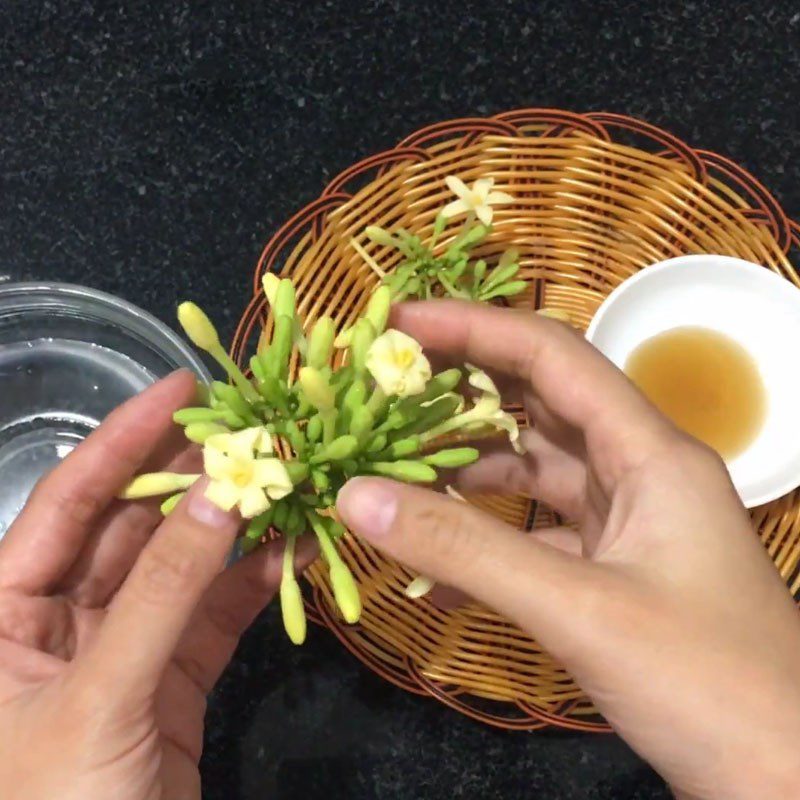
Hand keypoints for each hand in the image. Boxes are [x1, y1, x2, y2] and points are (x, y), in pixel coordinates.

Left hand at [0, 371, 313, 799]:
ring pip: (182, 567)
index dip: (125, 439)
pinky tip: (294, 551)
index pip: (68, 501)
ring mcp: (121, 648)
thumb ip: (162, 593)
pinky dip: (254, 585)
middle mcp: (57, 619)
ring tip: (288, 483)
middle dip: (195, 480)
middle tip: (256, 434)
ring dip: (234, 529)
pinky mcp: (172, 680)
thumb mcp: (99, 697)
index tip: (184, 388)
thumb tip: (225, 496)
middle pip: (132, 526)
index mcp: (2, 611)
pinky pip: (213, 615)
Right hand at [337, 302, 799, 799]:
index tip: (398, 320)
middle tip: (383, 384)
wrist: (788, 781)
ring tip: (394, 462)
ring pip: (536, 469)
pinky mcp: (616, 571)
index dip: (473, 328)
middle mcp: (640, 472)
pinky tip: (435, 558)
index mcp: (650, 452)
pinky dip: (489, 536)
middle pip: (540, 404)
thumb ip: (468, 551)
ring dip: (469, 465)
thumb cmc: (708, 684)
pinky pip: (539, 532)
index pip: (552, 356)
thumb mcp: (580, 609)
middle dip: (463, 389)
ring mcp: (629, 523)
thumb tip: (358, 497)